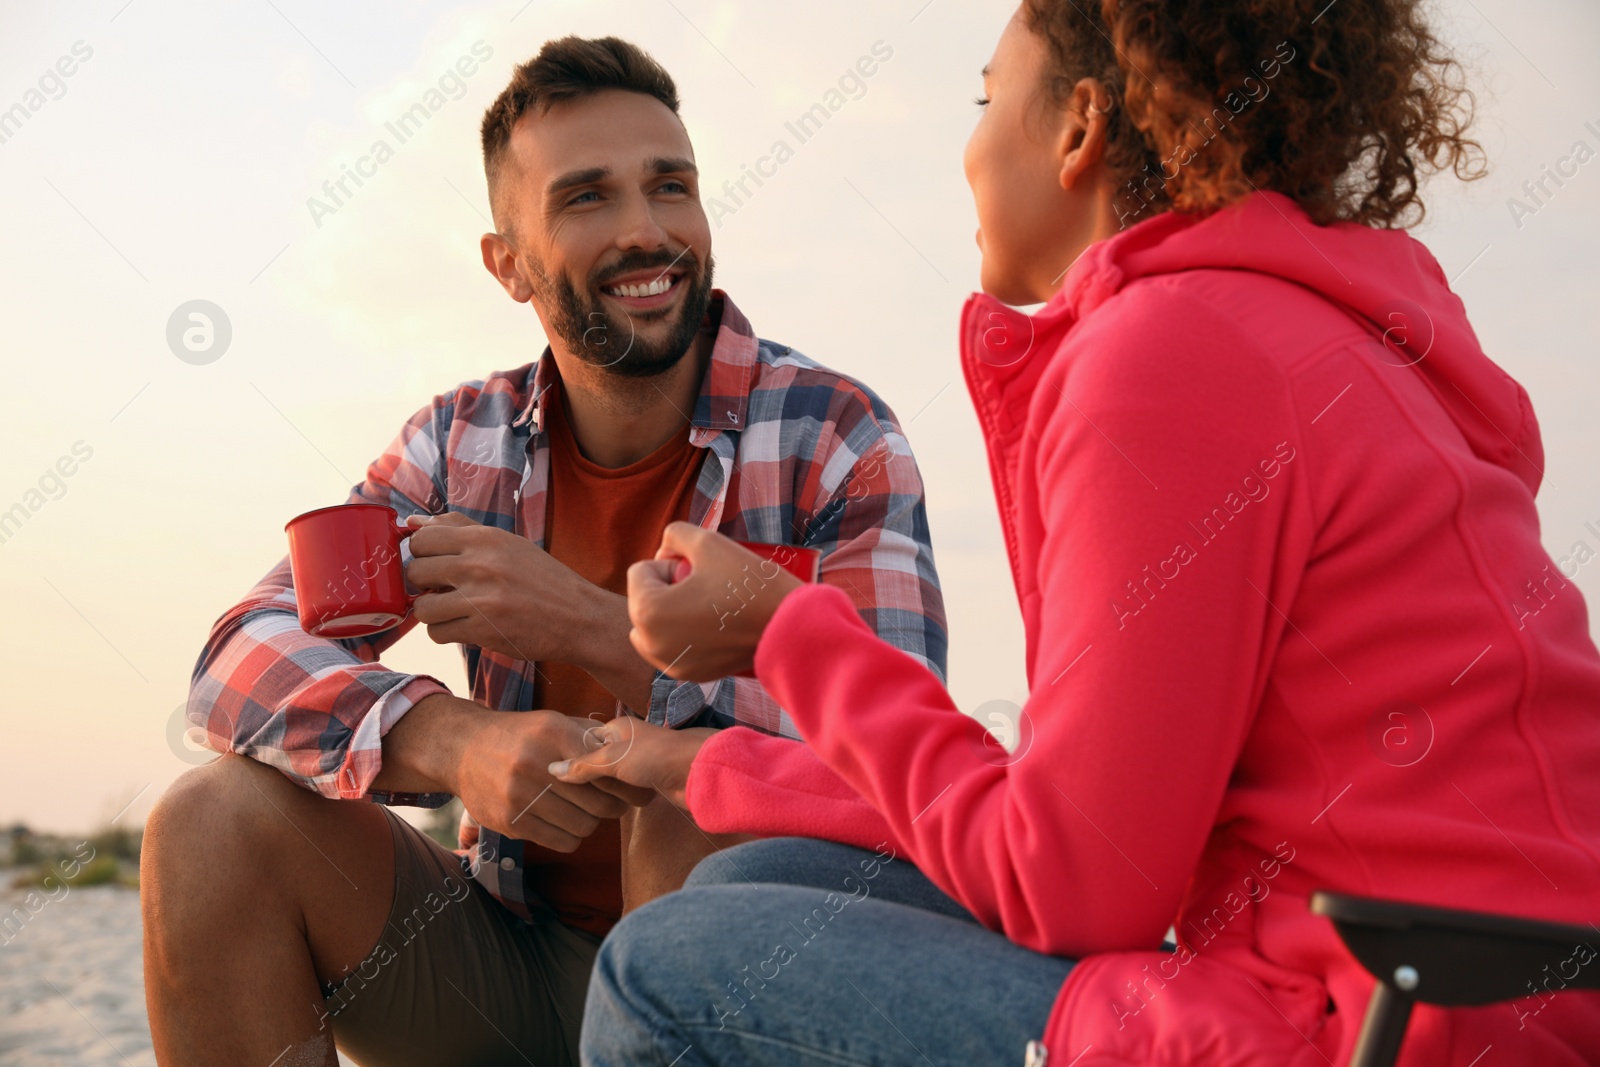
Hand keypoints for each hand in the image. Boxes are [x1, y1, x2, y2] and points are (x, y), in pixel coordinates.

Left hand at [404, 512, 606, 665]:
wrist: (579, 616)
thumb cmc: (542, 579)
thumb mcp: (507, 542)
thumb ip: (460, 528)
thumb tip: (413, 522)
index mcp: (484, 537)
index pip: (421, 539)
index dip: (422, 554)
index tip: (435, 565)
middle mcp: (479, 564)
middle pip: (415, 572)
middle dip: (425, 584)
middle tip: (445, 590)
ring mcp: (480, 598)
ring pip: (422, 608)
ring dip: (433, 613)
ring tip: (453, 611)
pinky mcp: (482, 629)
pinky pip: (437, 633)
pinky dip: (446, 633)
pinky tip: (465, 626)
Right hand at [453, 710, 647, 850]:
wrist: (464, 750)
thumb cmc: (520, 736)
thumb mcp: (552, 722)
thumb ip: (589, 735)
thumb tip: (628, 752)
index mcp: (552, 733)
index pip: (604, 766)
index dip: (625, 781)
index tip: (635, 787)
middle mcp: (535, 764)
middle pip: (599, 802)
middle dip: (615, 806)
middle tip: (617, 804)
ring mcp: (519, 795)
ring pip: (584, 826)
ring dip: (592, 822)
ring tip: (587, 811)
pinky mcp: (510, 822)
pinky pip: (562, 842)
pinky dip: (572, 836)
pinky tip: (566, 823)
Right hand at [548, 715, 715, 810]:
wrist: (699, 771)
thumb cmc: (657, 755)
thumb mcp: (613, 758)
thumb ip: (582, 765)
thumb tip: (552, 771)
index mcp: (616, 729)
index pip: (582, 743)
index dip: (569, 759)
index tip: (551, 777)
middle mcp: (625, 744)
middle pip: (594, 763)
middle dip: (586, 779)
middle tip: (567, 796)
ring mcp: (637, 763)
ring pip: (609, 780)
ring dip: (602, 792)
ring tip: (584, 805)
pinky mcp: (647, 782)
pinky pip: (623, 791)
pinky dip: (616, 799)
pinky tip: (604, 809)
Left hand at [626, 522, 803, 681]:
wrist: (789, 629)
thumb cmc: (749, 584)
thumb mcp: (708, 541)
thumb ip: (674, 534)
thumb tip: (664, 552)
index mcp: (648, 611)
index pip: (641, 571)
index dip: (671, 563)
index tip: (700, 571)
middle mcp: (650, 643)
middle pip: (644, 599)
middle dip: (667, 589)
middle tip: (705, 587)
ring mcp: (669, 663)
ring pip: (654, 626)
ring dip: (671, 612)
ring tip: (708, 606)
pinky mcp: (688, 675)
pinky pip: (672, 647)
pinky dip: (684, 635)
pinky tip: (714, 626)